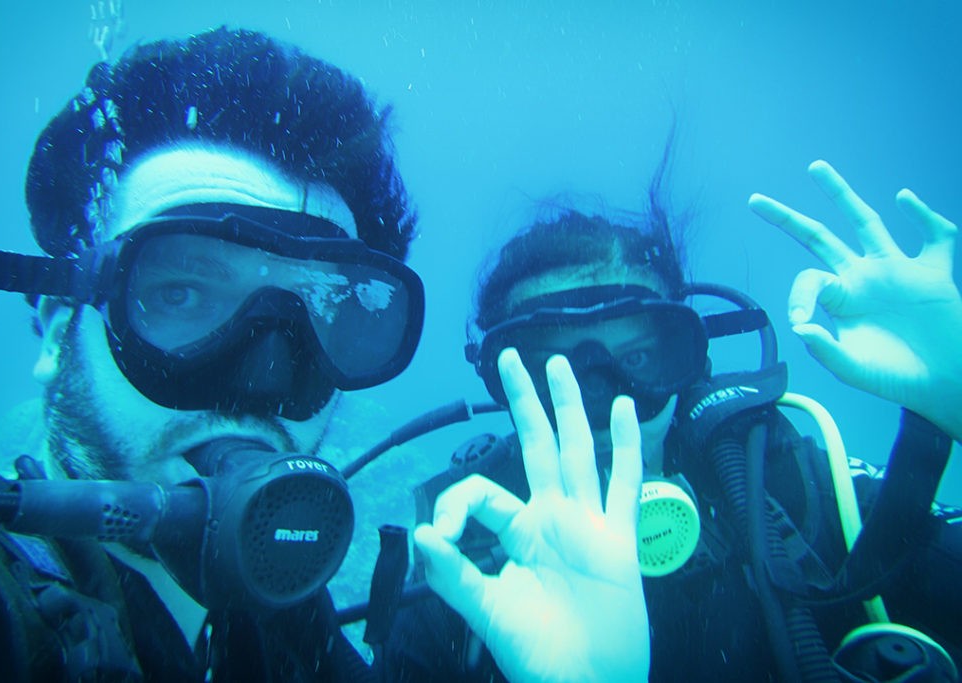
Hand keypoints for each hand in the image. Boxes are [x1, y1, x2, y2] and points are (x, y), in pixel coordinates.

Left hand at [414, 348, 648, 682]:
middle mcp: (552, 518)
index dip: (455, 504)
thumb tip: (421, 532)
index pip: (482, 490)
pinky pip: (625, 484)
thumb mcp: (486, 612)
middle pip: (536, 445)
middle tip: (510, 358)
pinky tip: (625, 409)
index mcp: (516, 532)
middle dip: (524, 401)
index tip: (437, 540)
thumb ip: (453, 574)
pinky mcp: (620, 540)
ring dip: (570, 408)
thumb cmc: (538, 656)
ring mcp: (588, 524)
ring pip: (578, 452)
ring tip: (560, 364)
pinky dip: (627, 447)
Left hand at [749, 160, 961, 439]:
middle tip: (754, 200)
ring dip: (840, 194)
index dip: (799, 294)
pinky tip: (904, 198)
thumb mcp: (854, 369)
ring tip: (815, 168)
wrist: (943, 383)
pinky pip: (935, 237)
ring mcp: (896, 271)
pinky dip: (924, 216)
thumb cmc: (895, 377)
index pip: (809, 279)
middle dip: (788, 219)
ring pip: (865, 222)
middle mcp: (862, 278)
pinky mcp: (933, 273)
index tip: (801, 320)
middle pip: (819, 237)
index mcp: (841, 300)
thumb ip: (826, 352)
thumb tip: (800, 327)